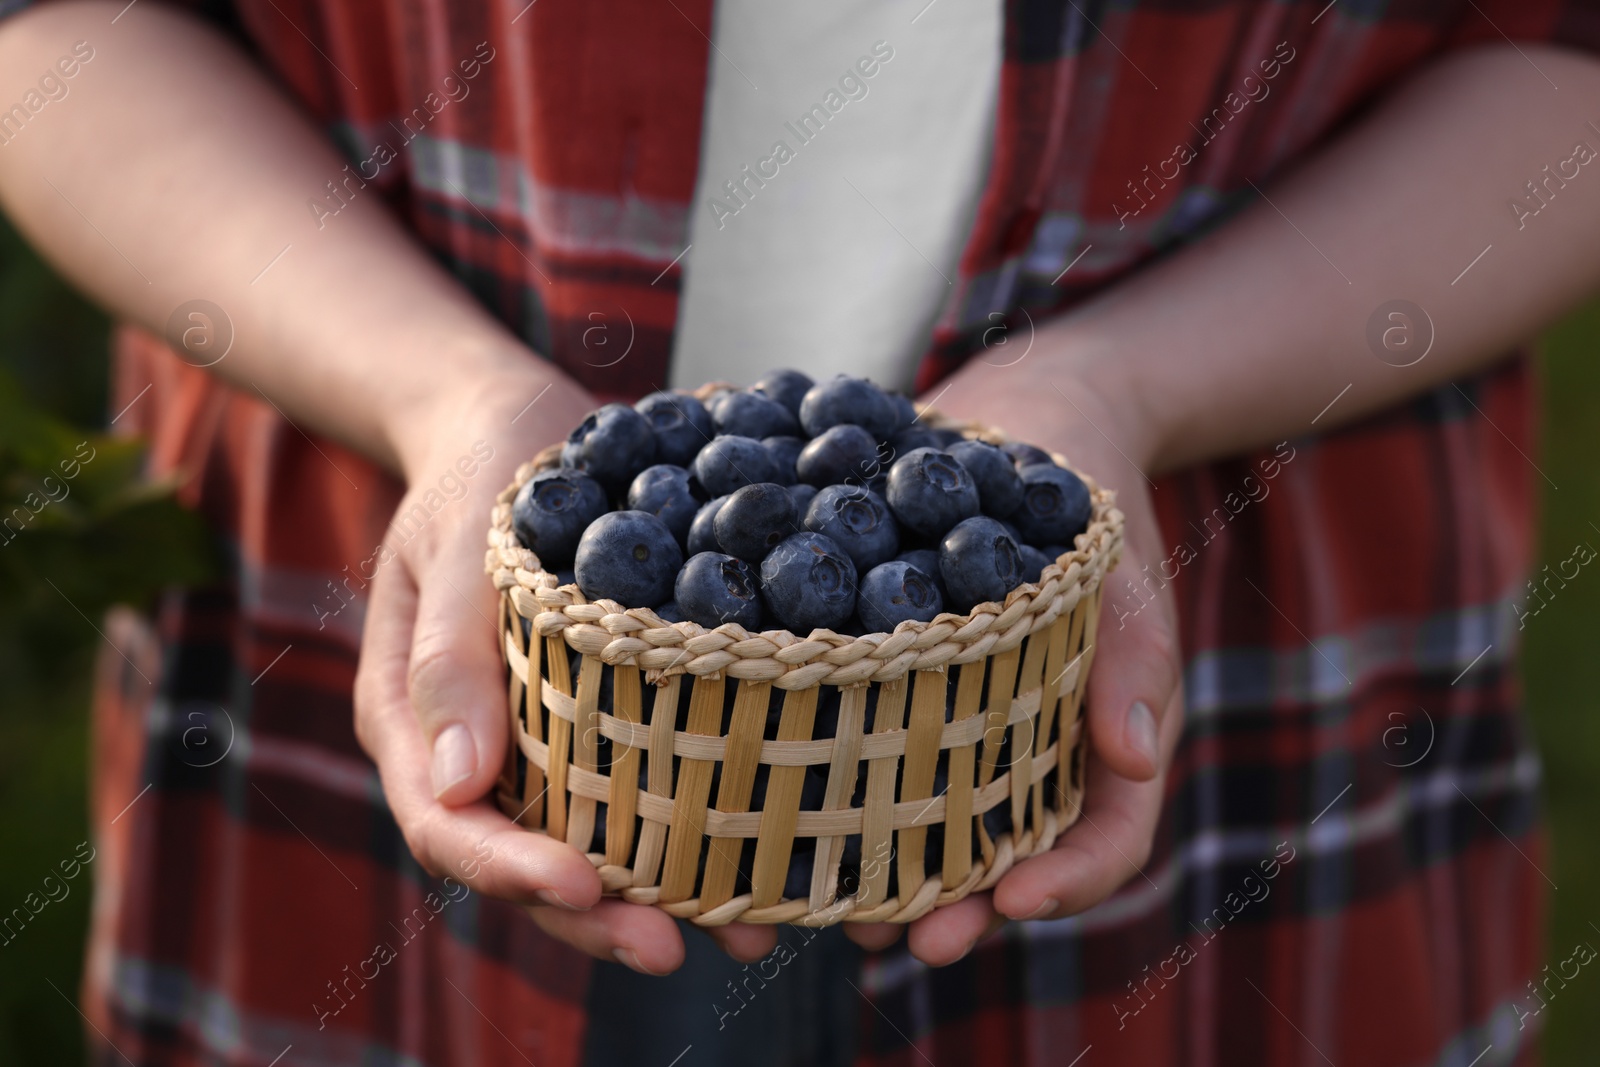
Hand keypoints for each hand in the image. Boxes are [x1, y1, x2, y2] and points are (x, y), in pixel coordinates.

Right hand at [352, 363, 776, 973]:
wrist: (523, 435)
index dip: (510, 869)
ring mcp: (529, 747)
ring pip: (578, 848)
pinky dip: (681, 841)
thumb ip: (448, 653)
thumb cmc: (484, 474)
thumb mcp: (458, 540)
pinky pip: (627, 801)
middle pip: (517, 862)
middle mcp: (468, 752)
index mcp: (410, 718)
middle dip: (591, 914)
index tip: (586, 883)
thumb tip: (459, 782)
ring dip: (649, 900)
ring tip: (738, 936)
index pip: (448, 823)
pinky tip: (750, 865)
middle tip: (672, 948)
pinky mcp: (588, 730)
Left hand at [843, 356, 1183, 962]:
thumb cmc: (1083, 498)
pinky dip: (848, 802)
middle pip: (1014, 859)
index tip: (1014, 902)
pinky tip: (792, 821)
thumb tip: (1134, 756)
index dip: (1070, 883)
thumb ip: (1136, 658)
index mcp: (1106, 736)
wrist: (1023, 427)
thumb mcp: (1120, 567)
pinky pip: (883, 762)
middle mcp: (1036, 751)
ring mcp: (971, 731)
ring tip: (841, 917)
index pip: (1109, 837)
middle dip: (964, 907)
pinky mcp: (907, 697)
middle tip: (912, 941)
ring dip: (895, 878)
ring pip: (942, 830)